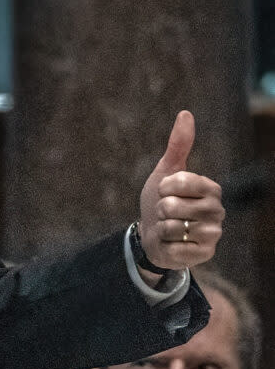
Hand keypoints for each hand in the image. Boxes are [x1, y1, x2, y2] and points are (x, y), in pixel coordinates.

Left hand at [138, 110, 223, 270]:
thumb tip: (186, 113)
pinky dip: (166, 246)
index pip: (180, 181)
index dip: (164, 187)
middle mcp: (217, 211)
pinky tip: (172, 244)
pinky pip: (176, 248)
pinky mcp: (205, 254)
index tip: (165, 190)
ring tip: (170, 228)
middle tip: (166, 213)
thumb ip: (178, 145)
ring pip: (172, 227)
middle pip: (172, 206)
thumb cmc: (161, 200)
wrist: (152, 235)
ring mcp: (213, 234)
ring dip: (162, 229)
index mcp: (211, 188)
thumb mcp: (166, 172)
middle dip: (160, 210)